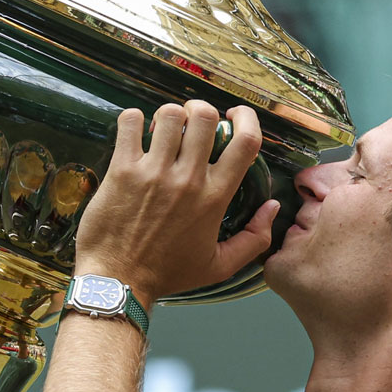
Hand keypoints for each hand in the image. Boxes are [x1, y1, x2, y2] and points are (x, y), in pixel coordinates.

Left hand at [73, 100, 279, 305]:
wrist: (118, 281)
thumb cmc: (168, 274)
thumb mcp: (220, 266)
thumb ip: (254, 239)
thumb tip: (272, 207)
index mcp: (215, 197)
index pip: (245, 142)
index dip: (245, 119)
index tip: (235, 116)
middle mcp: (187, 179)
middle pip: (204, 116)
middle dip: (201, 111)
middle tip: (192, 122)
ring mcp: (153, 172)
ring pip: (169, 114)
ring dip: (169, 115)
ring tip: (163, 129)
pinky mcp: (122, 169)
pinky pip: (131, 123)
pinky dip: (134, 119)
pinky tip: (136, 132)